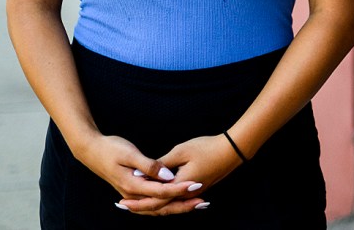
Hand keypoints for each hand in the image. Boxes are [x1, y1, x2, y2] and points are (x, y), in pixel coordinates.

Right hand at [73, 133, 204, 213]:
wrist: (90, 150)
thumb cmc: (109, 148)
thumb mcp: (129, 152)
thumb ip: (148, 165)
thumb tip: (167, 175)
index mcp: (133, 185)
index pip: (162, 191)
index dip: (180, 189)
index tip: (196, 184)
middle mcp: (133, 195)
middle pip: (162, 206)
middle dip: (184, 204)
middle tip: (204, 202)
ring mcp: (132, 195)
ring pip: (158, 208)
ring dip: (178, 207)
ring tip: (196, 204)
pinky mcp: (133, 192)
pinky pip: (153, 204)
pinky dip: (167, 205)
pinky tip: (177, 201)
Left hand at [115, 134, 240, 214]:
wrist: (231, 151)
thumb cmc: (206, 147)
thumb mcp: (180, 151)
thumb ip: (161, 163)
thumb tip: (144, 171)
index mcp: (181, 185)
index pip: (156, 198)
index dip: (138, 201)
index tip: (123, 202)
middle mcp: (187, 193)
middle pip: (161, 205)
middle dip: (141, 206)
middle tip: (123, 205)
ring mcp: (193, 192)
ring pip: (169, 203)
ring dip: (152, 203)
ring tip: (134, 202)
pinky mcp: (195, 188)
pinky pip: (176, 198)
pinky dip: (163, 199)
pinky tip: (154, 196)